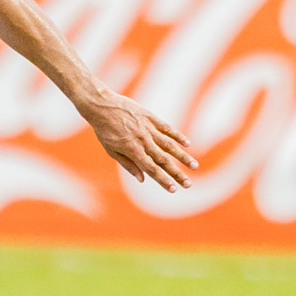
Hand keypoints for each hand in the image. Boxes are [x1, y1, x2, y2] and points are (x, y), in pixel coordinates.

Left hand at [79, 89, 195, 192]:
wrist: (101, 105)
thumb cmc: (104, 130)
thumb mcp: (111, 150)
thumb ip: (128, 164)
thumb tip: (142, 179)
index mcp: (132, 150)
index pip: (151, 169)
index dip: (163, 180)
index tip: (174, 190)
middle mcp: (143, 140)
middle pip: (164, 160)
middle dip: (177, 174)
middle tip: (188, 184)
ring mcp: (148, 128)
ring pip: (170, 145)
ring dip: (183, 157)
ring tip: (194, 166)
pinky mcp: (150, 117)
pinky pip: (167, 128)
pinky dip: (178, 136)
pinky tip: (187, 144)